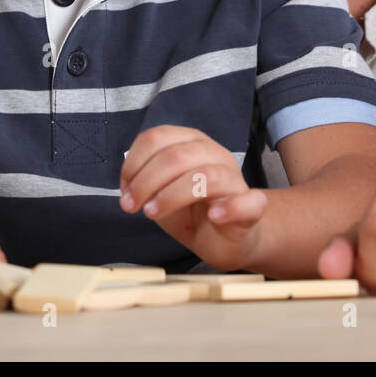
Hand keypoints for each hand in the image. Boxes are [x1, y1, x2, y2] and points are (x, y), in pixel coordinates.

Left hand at [120, 125, 267, 270]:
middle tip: (132, 205)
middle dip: (146, 181)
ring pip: (206, 175)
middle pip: (177, 155)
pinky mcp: (252, 206)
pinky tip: (214, 217)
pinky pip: (249, 201)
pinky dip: (230, 208)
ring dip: (172, 195)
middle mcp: (214, 154)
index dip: (134, 163)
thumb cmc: (192, 211)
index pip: (158, 137)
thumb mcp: (161, 192)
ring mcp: (235, 179)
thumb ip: (145, 181)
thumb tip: (127, 185)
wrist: (226, 239)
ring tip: (154, 213)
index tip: (124, 190)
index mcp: (191, 144)